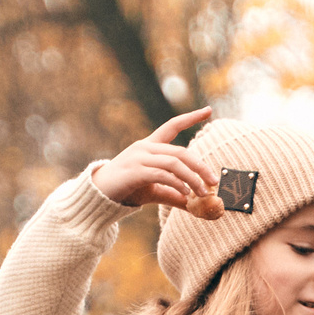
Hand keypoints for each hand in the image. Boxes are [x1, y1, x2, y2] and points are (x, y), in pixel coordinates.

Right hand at [92, 108, 215, 209]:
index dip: (190, 117)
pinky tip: (186, 193)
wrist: (99, 195)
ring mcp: (139, 158)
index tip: (209, 110)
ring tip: (203, 193)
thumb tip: (196, 204)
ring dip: (192, 178)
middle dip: (200, 166)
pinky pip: (162, 174)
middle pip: (180, 152)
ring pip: (174, 163)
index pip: (172, 126)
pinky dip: (177, 184)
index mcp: (149, 146)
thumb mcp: (155, 190)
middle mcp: (145, 147)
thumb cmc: (127, 189)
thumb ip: (174, 194)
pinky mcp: (135, 171)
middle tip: (214, 181)